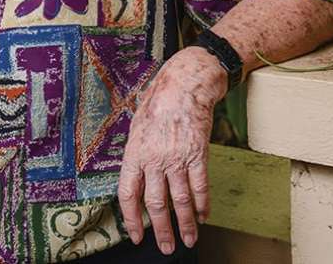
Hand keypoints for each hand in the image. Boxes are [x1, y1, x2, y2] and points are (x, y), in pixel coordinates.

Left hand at [117, 47, 226, 254]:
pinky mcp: (198, 155)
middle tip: (166, 248)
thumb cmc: (157, 103)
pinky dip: (202, 205)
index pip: (129, 194)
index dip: (132, 218)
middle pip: (156, 203)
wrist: (183, 86)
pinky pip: (200, 187)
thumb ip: (136, 154)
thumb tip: (136, 178)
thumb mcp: (136, 126)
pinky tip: (203, 217)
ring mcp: (177, 159)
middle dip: (161, 230)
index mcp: (134, 153)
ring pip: (181, 201)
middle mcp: (154, 160)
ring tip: (188, 240)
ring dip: (185, 224)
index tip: (136, 235)